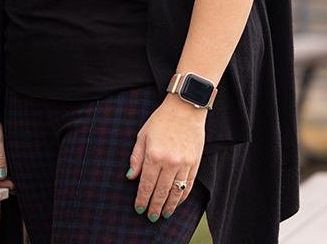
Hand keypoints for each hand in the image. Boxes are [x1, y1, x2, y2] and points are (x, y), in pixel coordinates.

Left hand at [127, 95, 205, 221]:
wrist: (185, 109)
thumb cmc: (160, 121)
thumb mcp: (142, 135)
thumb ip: (136, 158)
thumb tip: (130, 177)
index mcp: (154, 155)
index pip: (146, 184)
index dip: (142, 199)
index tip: (138, 208)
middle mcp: (170, 162)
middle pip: (161, 191)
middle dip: (155, 206)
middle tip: (151, 217)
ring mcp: (184, 164)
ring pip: (176, 191)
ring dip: (169, 205)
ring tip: (164, 214)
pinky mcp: (195, 163)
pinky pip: (189, 184)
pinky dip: (183, 196)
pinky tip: (177, 202)